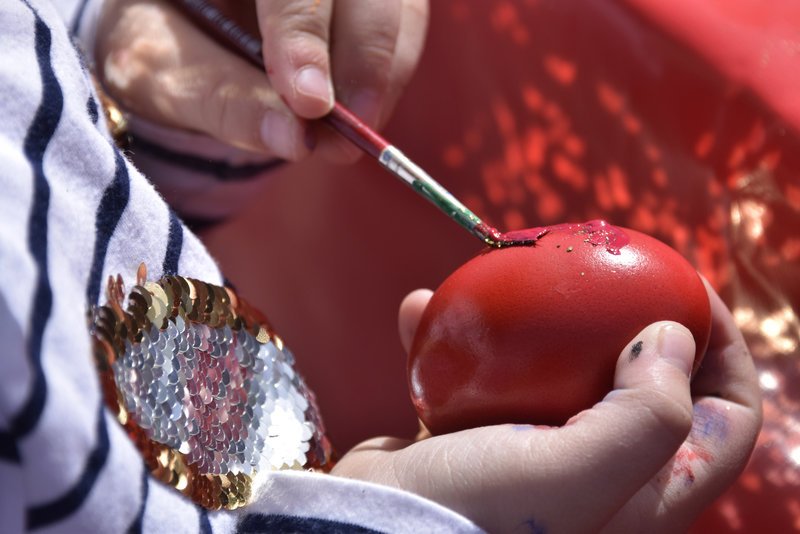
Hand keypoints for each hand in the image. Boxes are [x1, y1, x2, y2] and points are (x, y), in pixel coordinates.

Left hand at [94, 0, 427, 160]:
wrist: (169, 27)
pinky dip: (390, 70)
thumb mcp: (159, 71)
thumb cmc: (155, 42)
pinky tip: (360, 109)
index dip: (303, 34)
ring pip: (397, 2)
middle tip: (344, 138)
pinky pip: (404, 18)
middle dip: (363, 60)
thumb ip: (221, 100)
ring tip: (350, 135)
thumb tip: (296, 140)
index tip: (311, 103)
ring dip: (383, 72)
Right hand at [331, 283, 761, 532]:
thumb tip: (675, 337)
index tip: (687, 289)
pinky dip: (454, 339)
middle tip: (604, 265)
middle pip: (646, 381)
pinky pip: (479, 372)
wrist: (372, 532)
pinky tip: (419, 308)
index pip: (727, 420)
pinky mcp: (475, 435)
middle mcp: (598, 470)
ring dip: (534, 318)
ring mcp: (535, 449)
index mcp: (644, 492)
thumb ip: (646, 417)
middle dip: (633, 317)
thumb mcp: (574, 477)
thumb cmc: (478, 516)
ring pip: (559, 366)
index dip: (725, 350)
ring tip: (506, 272)